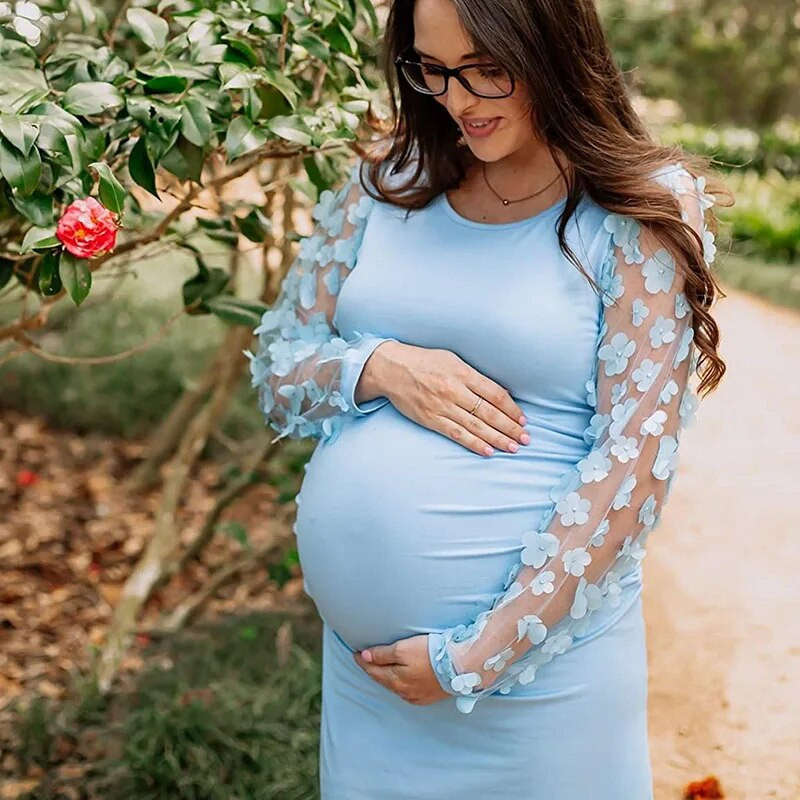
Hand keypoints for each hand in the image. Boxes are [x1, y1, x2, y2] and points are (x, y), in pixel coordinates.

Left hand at [353, 634, 450, 705]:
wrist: (460, 667)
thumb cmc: (431, 654)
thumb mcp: (403, 649)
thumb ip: (382, 654)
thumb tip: (364, 656)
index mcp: (395, 680)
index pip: (373, 670)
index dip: (363, 661)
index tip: (356, 653)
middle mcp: (403, 691)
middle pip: (383, 679)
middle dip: (374, 669)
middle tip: (366, 660)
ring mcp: (417, 696)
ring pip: (396, 686)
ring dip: (388, 677)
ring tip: (383, 668)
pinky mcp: (429, 697)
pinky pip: (409, 691)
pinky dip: (401, 684)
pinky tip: (403, 680)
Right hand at [358, 341, 530, 456]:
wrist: (391, 369)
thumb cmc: (423, 361)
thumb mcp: (452, 359)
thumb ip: (473, 376)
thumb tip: (497, 394)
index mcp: (462, 373)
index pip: (495, 394)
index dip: (512, 409)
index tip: (523, 419)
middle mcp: (454, 390)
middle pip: (489, 413)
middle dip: (510, 427)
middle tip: (525, 439)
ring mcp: (442, 406)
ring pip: (476, 426)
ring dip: (497, 438)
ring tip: (513, 447)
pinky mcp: (431, 419)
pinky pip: (456, 434)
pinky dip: (474, 443)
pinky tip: (488, 451)